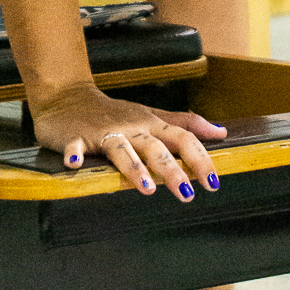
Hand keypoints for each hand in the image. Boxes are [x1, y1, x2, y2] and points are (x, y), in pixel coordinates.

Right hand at [31, 81, 225, 202]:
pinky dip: (75, 154)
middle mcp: (130, 128)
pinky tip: (75, 164)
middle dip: (171, 170)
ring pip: (121, 149)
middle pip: (154, 147)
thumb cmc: (114, 112)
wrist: (68, 95)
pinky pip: (75, 146)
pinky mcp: (75, 137)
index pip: (181, 138)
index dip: (199, 159)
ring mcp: (102, 133)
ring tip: (146, 188)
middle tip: (187, 193)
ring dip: (133, 167)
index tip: (213, 183)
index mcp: (150, 124)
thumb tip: (220, 132)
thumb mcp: (152, 115)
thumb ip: (185, 124)